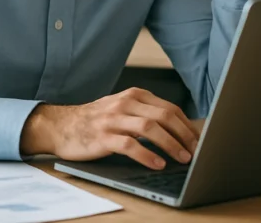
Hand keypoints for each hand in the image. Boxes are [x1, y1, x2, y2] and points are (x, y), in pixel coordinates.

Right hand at [20, 88, 198, 169]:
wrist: (61, 125)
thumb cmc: (97, 120)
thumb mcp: (123, 109)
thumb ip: (146, 114)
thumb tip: (179, 131)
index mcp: (135, 95)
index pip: (170, 108)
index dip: (187, 125)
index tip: (199, 140)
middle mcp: (126, 103)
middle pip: (164, 115)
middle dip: (184, 134)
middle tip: (196, 151)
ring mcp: (113, 119)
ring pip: (150, 127)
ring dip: (170, 144)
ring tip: (182, 158)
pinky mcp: (102, 136)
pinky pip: (130, 145)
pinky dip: (147, 155)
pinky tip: (158, 164)